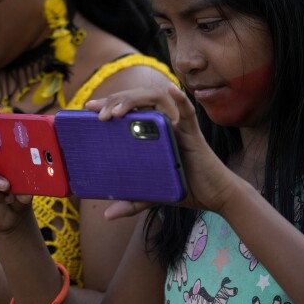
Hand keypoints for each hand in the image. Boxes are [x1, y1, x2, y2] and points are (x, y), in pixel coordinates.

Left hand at [86, 84, 239, 214]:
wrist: (215, 197)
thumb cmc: (185, 189)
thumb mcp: (152, 194)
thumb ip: (132, 201)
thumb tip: (108, 215)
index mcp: (150, 132)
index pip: (126, 109)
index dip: (108, 103)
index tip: (88, 108)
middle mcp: (162, 123)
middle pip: (137, 99)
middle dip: (116, 100)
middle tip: (98, 112)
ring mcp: (178, 126)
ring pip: (156, 100)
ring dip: (135, 100)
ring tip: (118, 112)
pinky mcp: (193, 134)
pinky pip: (188, 112)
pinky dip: (181, 99)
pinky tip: (171, 89)